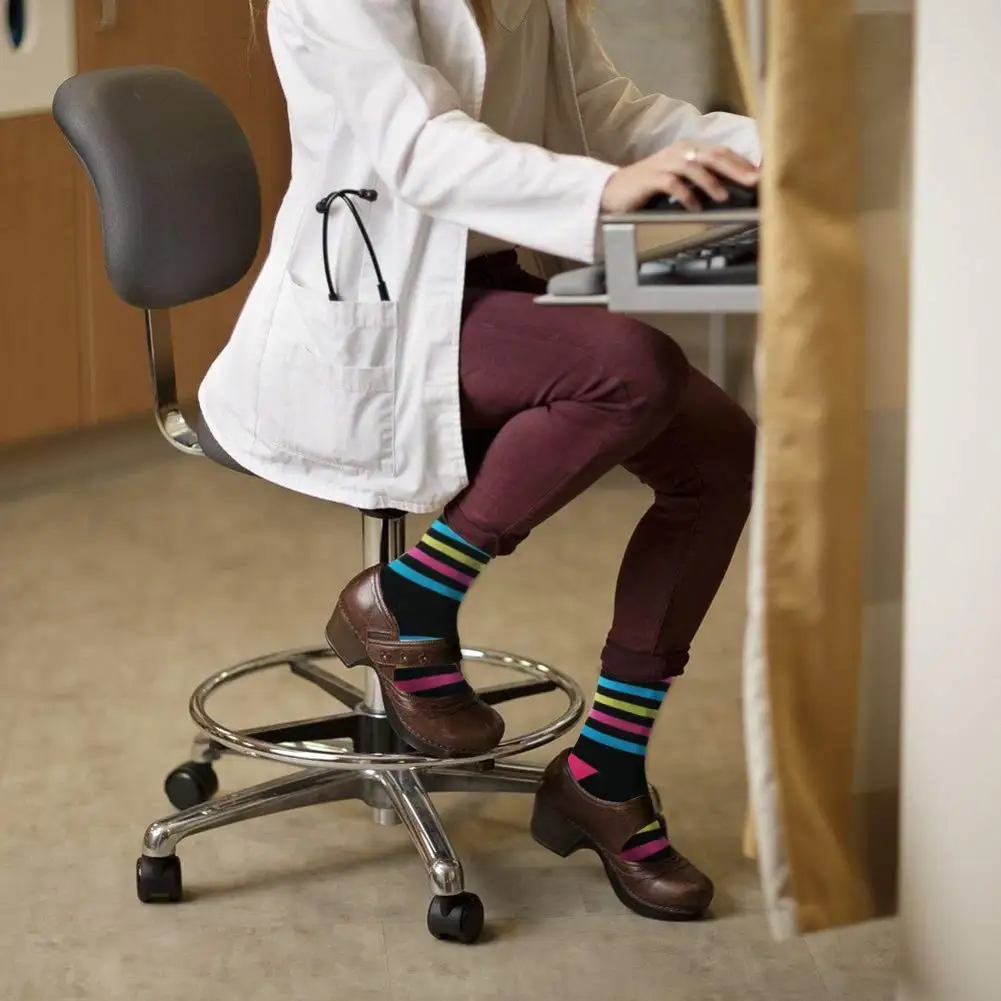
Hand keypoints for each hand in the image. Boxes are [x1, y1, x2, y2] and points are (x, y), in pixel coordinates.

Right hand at [600, 142, 759, 213]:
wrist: (615, 191)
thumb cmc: (650, 188)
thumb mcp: (680, 180)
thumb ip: (703, 179)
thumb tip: (733, 187)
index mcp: (690, 150)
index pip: (722, 152)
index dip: (743, 163)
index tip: (761, 176)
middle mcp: (680, 152)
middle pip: (713, 156)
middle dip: (736, 169)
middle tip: (754, 182)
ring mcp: (664, 163)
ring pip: (695, 167)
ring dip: (711, 182)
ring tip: (724, 197)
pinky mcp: (651, 178)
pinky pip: (673, 184)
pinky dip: (686, 195)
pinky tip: (694, 208)